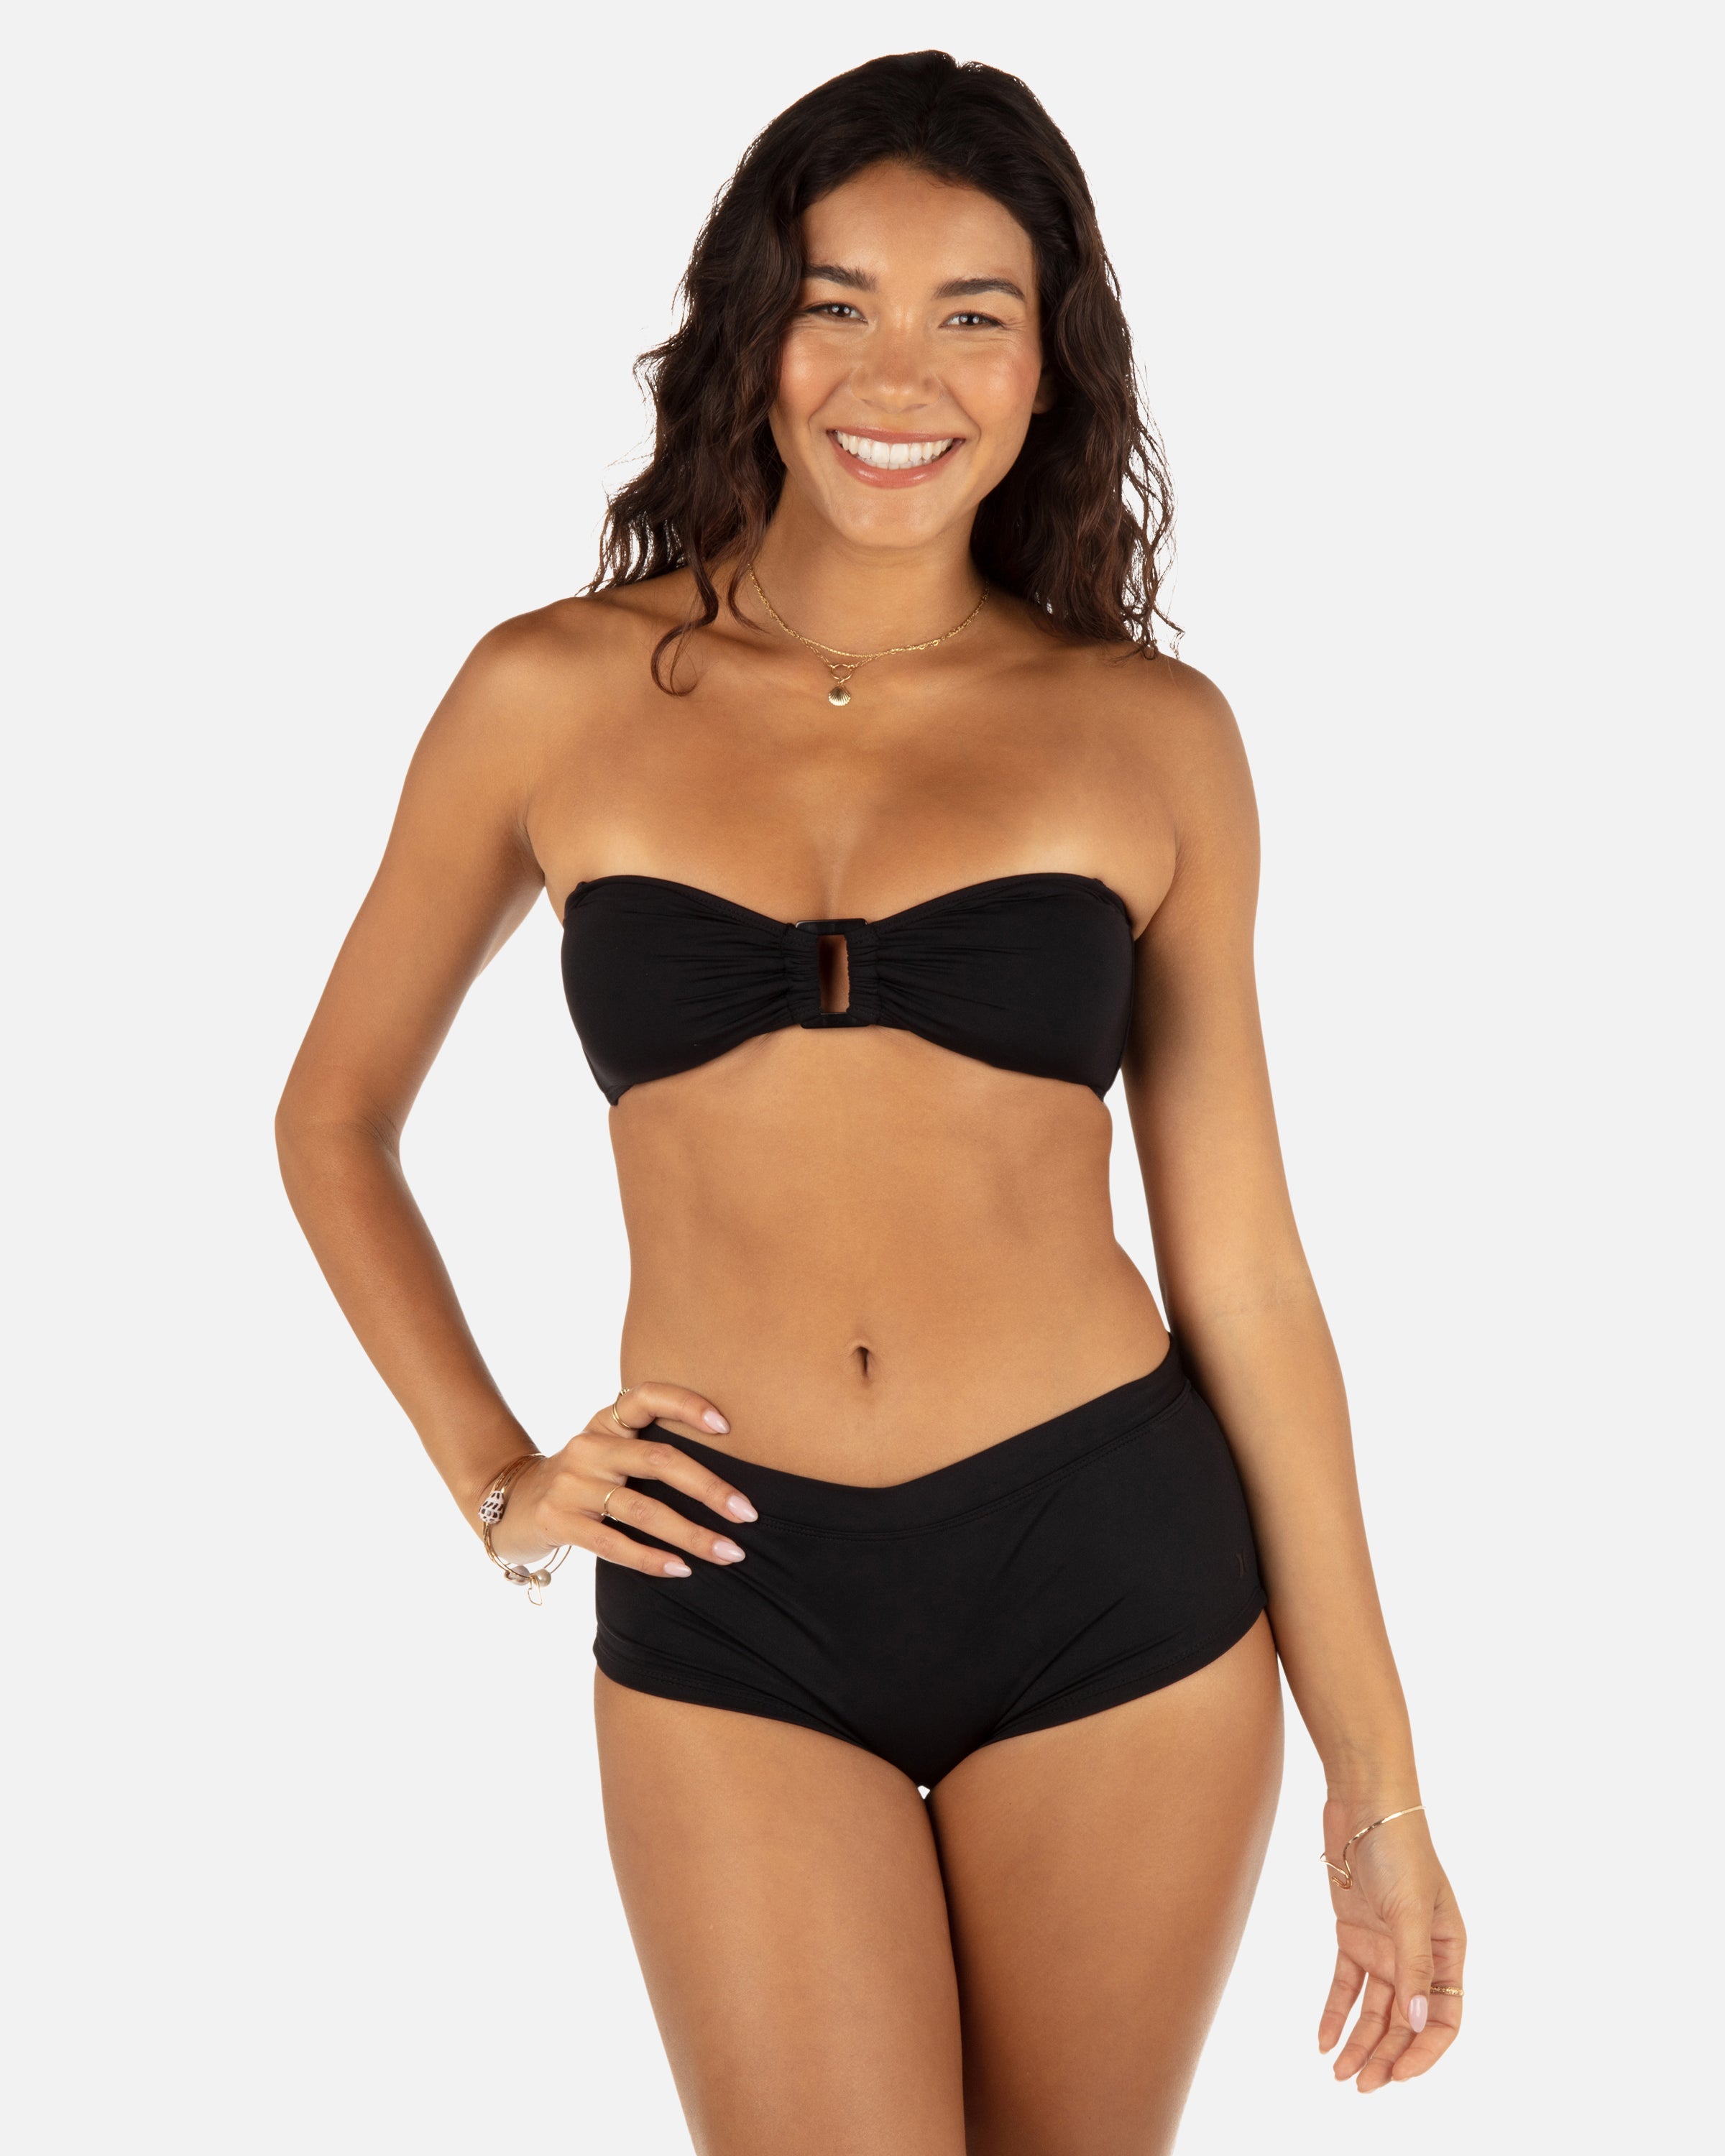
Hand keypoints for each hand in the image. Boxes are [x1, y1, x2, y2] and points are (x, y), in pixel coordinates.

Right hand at [491, 1381, 757, 1576]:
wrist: (510, 1504)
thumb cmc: (581, 1480)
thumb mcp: (608, 1451)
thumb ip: (649, 1450)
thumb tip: (727, 1478)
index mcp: (607, 1422)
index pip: (648, 1396)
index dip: (687, 1404)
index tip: (726, 1426)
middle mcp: (589, 1446)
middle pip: (659, 1461)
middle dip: (710, 1488)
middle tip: (748, 1512)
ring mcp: (571, 1484)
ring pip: (643, 1510)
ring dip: (693, 1534)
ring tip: (730, 1553)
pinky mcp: (558, 1522)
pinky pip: (614, 1543)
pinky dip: (651, 1559)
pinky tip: (682, 1569)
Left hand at [1318, 1796, 1465, 2091]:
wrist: (1362, 1805)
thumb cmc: (1399, 1850)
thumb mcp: (1409, 1910)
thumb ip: (1414, 1968)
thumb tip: (1418, 2024)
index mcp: (1448, 1951)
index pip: (1445, 2017)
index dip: (1425, 2050)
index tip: (1399, 2075)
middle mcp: (1418, 1955)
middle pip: (1406, 2021)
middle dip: (1386, 2055)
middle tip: (1361, 2085)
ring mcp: (1385, 1946)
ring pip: (1375, 2009)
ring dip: (1359, 2042)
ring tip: (1341, 2075)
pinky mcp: (1353, 1935)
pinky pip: (1346, 1985)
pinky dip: (1335, 2012)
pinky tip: (1323, 2040)